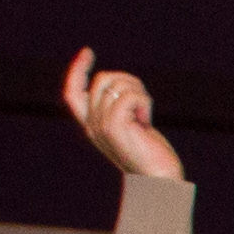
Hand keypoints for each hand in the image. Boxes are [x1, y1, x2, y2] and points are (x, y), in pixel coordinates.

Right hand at [61, 50, 182, 178]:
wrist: (160, 181)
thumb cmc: (151, 154)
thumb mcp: (131, 127)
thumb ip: (119, 109)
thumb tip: (118, 83)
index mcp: (91, 125)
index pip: (72, 92)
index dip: (77, 70)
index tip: (88, 52)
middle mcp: (91, 125)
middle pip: (102, 79)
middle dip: (129, 82)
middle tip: (142, 104)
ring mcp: (101, 126)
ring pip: (117, 84)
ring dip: (139, 93)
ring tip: (144, 116)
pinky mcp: (114, 127)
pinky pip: (129, 96)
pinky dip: (144, 102)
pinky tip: (146, 122)